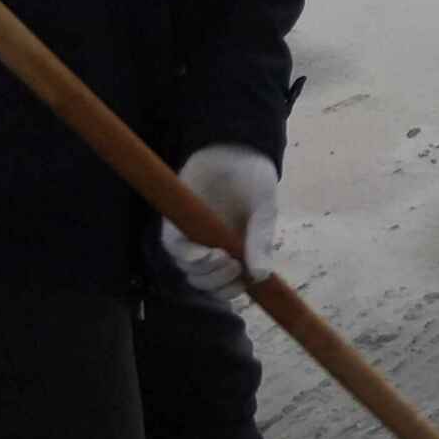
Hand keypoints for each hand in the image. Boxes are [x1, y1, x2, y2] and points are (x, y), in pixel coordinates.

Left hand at [163, 145, 279, 293]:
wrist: (232, 148)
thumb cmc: (253, 179)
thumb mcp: (265, 210)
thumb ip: (262, 241)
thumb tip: (260, 276)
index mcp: (235, 250)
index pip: (227, 285)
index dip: (230, 290)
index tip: (240, 281)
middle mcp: (212, 248)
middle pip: (205, 283)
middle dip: (216, 282)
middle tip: (230, 264)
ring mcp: (192, 237)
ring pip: (189, 270)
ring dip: (203, 271)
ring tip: (218, 255)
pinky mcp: (175, 222)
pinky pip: (173, 248)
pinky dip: (186, 255)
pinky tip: (203, 251)